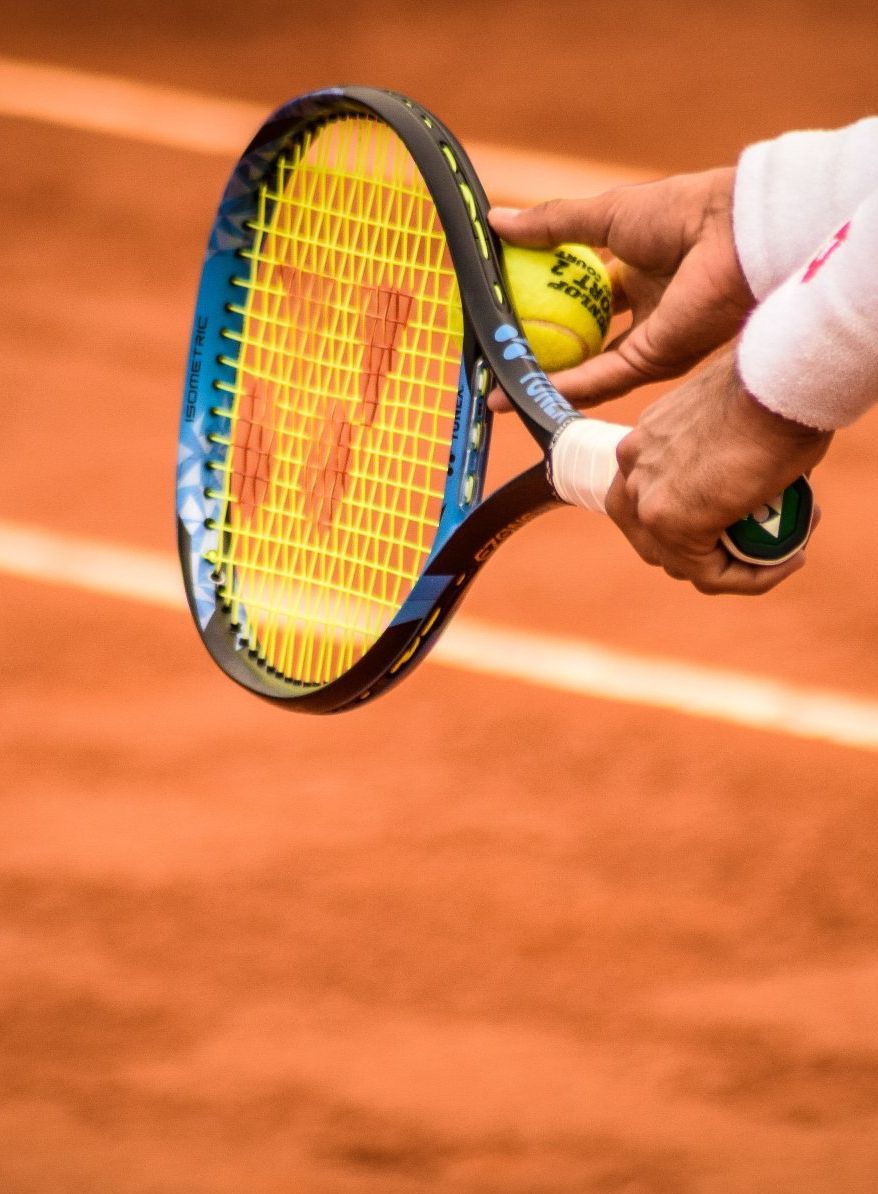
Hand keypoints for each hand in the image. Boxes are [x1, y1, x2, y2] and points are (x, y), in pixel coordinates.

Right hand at [489, 169, 755, 407]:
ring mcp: (648, 340)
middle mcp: (643, 311)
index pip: (579, 295)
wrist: (730, 234)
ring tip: (497, 389)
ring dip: (542, 379)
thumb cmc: (680, 212)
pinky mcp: (653, 362)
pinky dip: (562, 386)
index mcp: (635, 271)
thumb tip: (496, 222)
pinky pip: (600, 379)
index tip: (502, 311)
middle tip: (495, 358)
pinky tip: (525, 390)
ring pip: (585, 368)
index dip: (541, 303)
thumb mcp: (604, 214)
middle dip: (538, 352)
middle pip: (581, 339)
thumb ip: (552, 225)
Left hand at [604, 351, 831, 593]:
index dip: (696, 521)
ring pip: (683, 563)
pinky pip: (711, 574)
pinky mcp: (670, 523)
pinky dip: (752, 578)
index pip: (651, 501)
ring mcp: (645, 498)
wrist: (777, 381)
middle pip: (655, 538)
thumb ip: (723, 454)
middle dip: (708, 550)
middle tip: (763, 542)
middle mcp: (632, 469)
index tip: (749, 516)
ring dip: (737, 566)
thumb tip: (751, 482)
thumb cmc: (773, 389)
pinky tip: (791, 560)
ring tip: (787, 549)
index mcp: (642, 442)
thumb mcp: (735, 421)